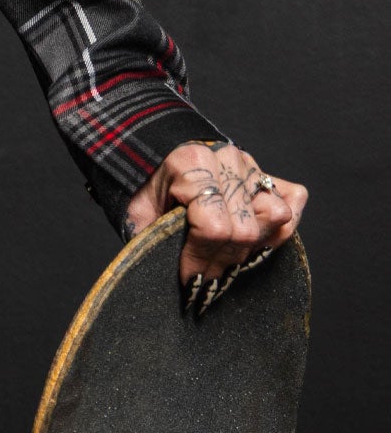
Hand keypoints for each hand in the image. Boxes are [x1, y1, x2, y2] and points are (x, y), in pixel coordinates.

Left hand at [123, 140, 307, 307]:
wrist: (159, 154)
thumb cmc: (150, 186)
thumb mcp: (139, 210)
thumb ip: (153, 236)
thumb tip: (178, 276)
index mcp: (192, 162)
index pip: (214, 226)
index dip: (200, 260)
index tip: (188, 278)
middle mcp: (227, 159)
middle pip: (244, 231)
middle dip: (222, 262)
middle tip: (203, 274)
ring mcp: (249, 165)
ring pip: (274, 218)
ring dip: (249, 247)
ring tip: (223, 255)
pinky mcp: (266, 173)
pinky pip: (292, 201)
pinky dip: (279, 226)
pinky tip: (255, 239)